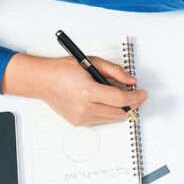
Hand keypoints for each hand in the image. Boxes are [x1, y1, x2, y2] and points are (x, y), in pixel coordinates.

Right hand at [2, 53, 147, 126]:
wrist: (41, 80)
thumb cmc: (63, 69)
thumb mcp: (91, 62)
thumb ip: (115, 71)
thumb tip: (132, 81)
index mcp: (87, 91)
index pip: (120, 99)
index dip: (135, 97)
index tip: (143, 93)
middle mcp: (83, 107)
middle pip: (118, 112)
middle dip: (132, 104)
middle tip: (138, 96)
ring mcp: (80, 117)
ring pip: (112, 118)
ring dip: (122, 109)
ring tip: (125, 98)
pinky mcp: (78, 122)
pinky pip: (101, 119)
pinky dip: (109, 112)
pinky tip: (108, 102)